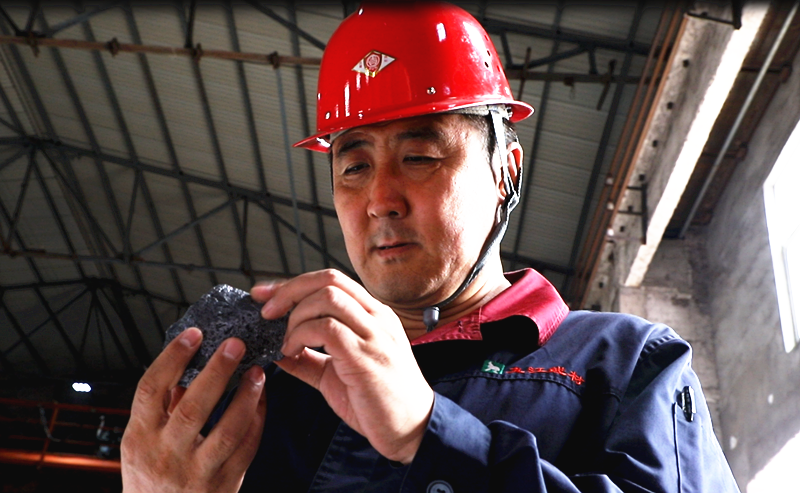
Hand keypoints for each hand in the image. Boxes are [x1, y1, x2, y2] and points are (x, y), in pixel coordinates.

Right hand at [121, 328, 266, 492]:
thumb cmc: (149, 480)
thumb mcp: (140, 444)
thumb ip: (160, 409)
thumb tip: (184, 367)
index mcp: (139, 438)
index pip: (150, 390)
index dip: (171, 359)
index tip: (193, 334)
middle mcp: (165, 455)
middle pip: (192, 408)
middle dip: (216, 372)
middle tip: (236, 344)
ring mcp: (195, 473)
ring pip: (227, 431)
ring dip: (246, 398)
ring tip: (257, 372)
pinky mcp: (222, 486)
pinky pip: (245, 450)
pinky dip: (256, 422)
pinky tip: (261, 400)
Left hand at [251, 269, 433, 464]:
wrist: (411, 430)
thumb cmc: (378, 402)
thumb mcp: (335, 374)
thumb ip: (308, 359)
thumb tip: (275, 349)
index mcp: (372, 315)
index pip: (331, 280)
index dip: (292, 284)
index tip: (263, 294)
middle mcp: (377, 317)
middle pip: (328, 280)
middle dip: (289, 291)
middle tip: (266, 313)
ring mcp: (374, 334)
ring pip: (328, 297)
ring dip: (296, 315)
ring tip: (286, 341)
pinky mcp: (366, 355)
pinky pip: (328, 328)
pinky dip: (301, 335)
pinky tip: (292, 352)